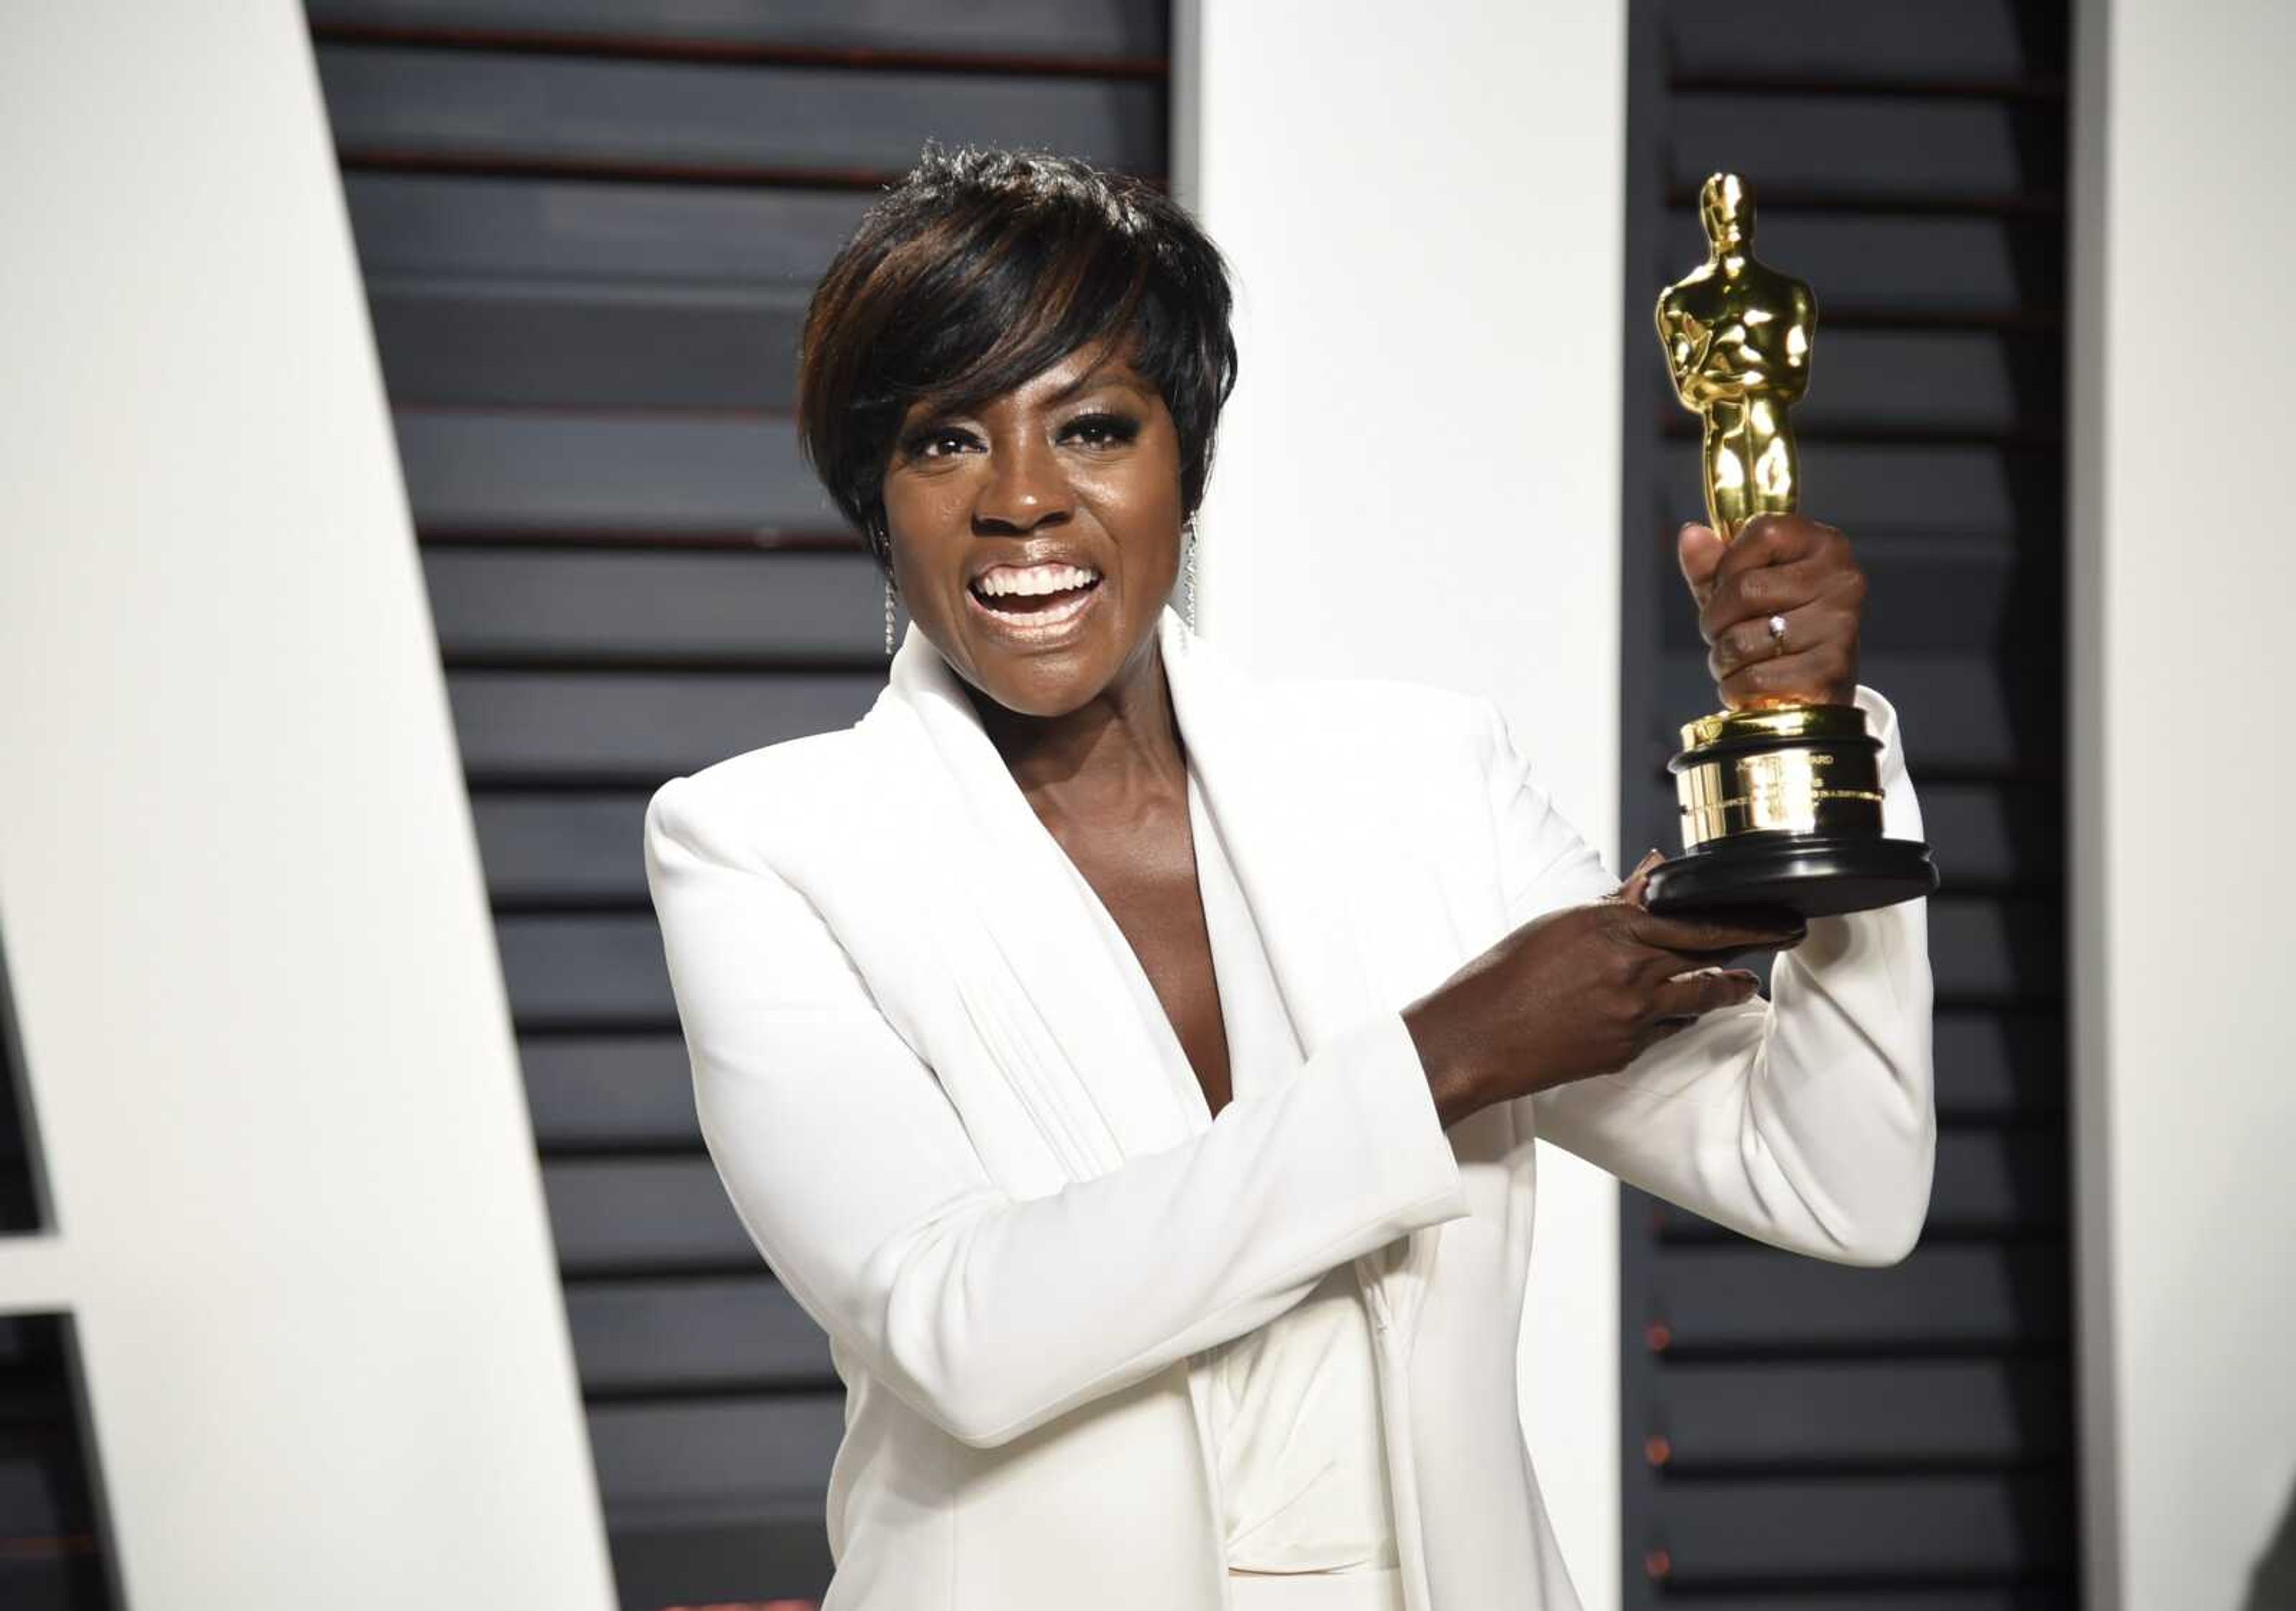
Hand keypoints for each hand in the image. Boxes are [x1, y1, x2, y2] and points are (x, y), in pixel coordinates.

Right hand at [1401, 860, 1805, 1124]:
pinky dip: (1675, 1018)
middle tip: (1789, 935)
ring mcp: (1633, 1017)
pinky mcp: (1624, 1052)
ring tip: (1745, 984)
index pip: (1700, 919)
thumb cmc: (1503, 975)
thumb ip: (1616, 902)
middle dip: (1755, 945)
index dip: (1748, 917)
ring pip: (1700, 999)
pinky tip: (1676, 1014)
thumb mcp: (1559, 923)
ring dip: (1728, 989)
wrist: (1475, 1039)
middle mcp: (1633, 972)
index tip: (1779, 913)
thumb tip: (1654, 873)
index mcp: (1614, 929)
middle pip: (1713, 956)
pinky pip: (1665, 1031)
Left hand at [1677, 512, 1865, 708]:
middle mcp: (1842, 581)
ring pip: (1743, 640)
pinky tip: (1746, 685)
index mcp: (1826, 545)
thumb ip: (1715, 562)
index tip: (1725, 588)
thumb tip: (1691, 534)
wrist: (1816, 687)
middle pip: (1746, 590)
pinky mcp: (1829, 673)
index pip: (1763, 532)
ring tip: (1735, 661)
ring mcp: (1840, 627)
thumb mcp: (1744, 586)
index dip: (1728, 564)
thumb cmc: (1778, 625)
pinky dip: (1735, 687)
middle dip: (1714, 619)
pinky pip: (1754, 678)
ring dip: (1722, 659)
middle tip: (1719, 634)